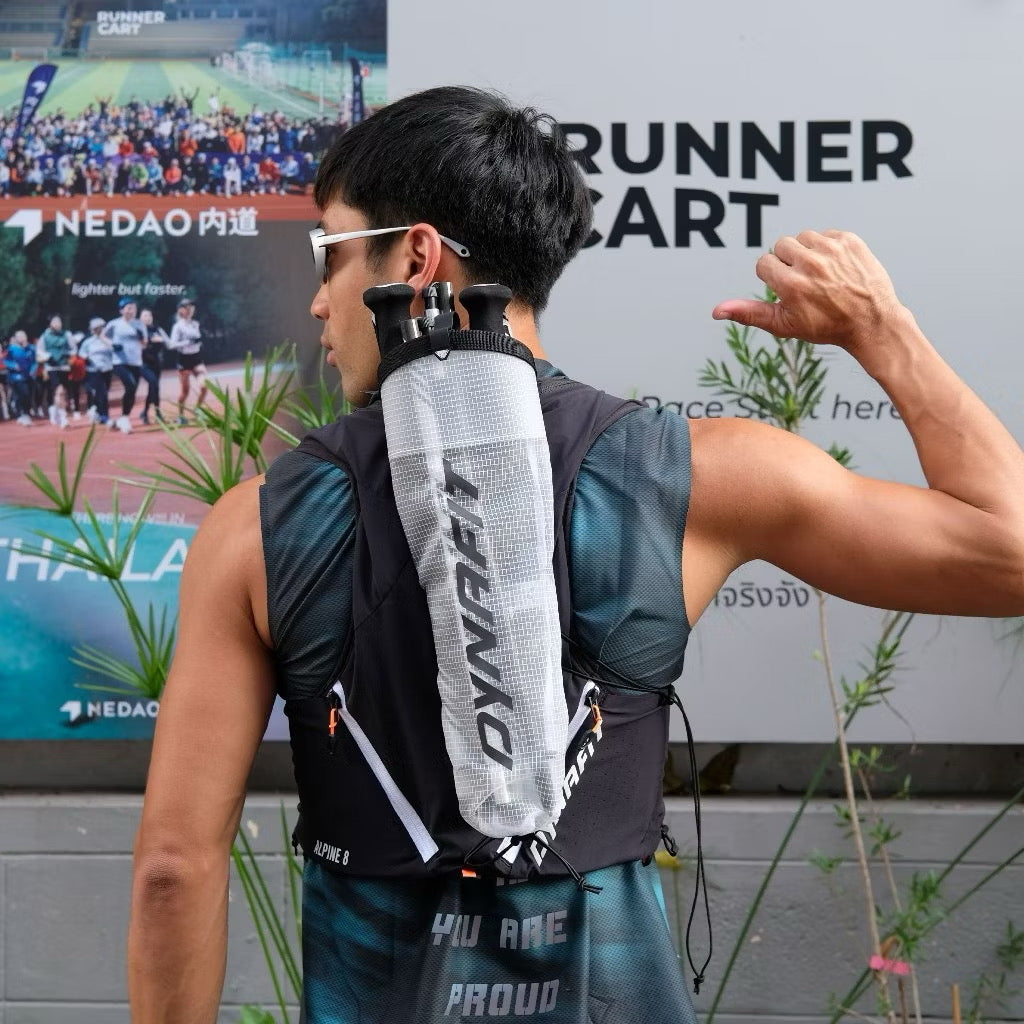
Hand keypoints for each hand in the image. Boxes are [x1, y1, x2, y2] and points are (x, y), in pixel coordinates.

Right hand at [712, 230, 904, 351]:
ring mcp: (832, 249)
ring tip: (821, 274)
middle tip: (806, 282)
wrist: (871, 321)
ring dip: (807, 252)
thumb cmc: (825, 326)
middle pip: (781, 246)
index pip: (764, 263)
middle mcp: (810, 264)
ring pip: (803, 237)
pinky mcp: (849, 240)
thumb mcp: (784, 324)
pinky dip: (828, 247)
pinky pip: (826, 233)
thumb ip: (748, 313)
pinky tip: (837, 267)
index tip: (790, 290)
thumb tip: (716, 311)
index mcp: (790, 284)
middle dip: (789, 262)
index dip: (774, 278)